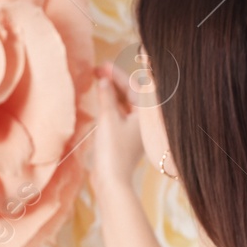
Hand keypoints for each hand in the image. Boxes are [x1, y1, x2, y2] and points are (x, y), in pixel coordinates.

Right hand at [90, 64, 143, 191]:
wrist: (112, 181)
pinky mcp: (126, 139)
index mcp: (148, 116)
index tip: (103, 66)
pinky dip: (111, 106)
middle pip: (131, 95)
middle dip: (115, 82)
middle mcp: (145, 122)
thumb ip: (106, 96)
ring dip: (112, 93)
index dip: (118, 75)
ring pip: (125, 105)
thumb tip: (104, 81)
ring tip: (98, 81)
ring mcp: (136, 131)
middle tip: (98, 70)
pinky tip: (101, 99)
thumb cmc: (113, 150)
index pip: (134, 87)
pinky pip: (121, 115)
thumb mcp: (108, 119)